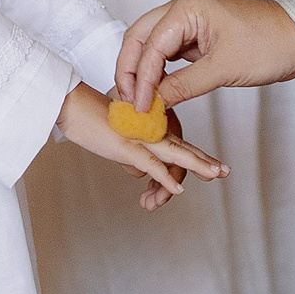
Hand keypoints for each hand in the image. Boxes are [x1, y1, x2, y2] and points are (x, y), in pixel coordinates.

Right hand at [56, 83, 226, 211]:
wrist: (71, 104)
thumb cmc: (91, 120)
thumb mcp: (117, 141)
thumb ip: (133, 156)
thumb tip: (142, 175)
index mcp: (149, 126)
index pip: (175, 145)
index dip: (192, 158)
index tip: (208, 167)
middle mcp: (149, 130)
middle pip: (181, 148)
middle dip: (204, 162)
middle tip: (224, 171)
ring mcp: (139, 137)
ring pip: (174, 153)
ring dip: (196, 165)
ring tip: (215, 174)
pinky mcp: (126, 145)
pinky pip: (150, 163)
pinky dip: (165, 177)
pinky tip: (178, 189)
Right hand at [118, 0, 294, 114]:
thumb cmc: (270, 45)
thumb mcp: (224, 70)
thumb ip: (183, 86)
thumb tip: (153, 105)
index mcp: (187, 6)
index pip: (150, 45)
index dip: (140, 79)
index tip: (137, 107)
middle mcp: (184, 6)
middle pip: (141, 38)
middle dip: (131, 71)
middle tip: (127, 102)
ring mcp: (191, 18)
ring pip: (153, 44)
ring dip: (144, 71)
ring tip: (138, 102)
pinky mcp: (200, 33)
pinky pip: (170, 51)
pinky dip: (161, 71)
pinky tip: (157, 92)